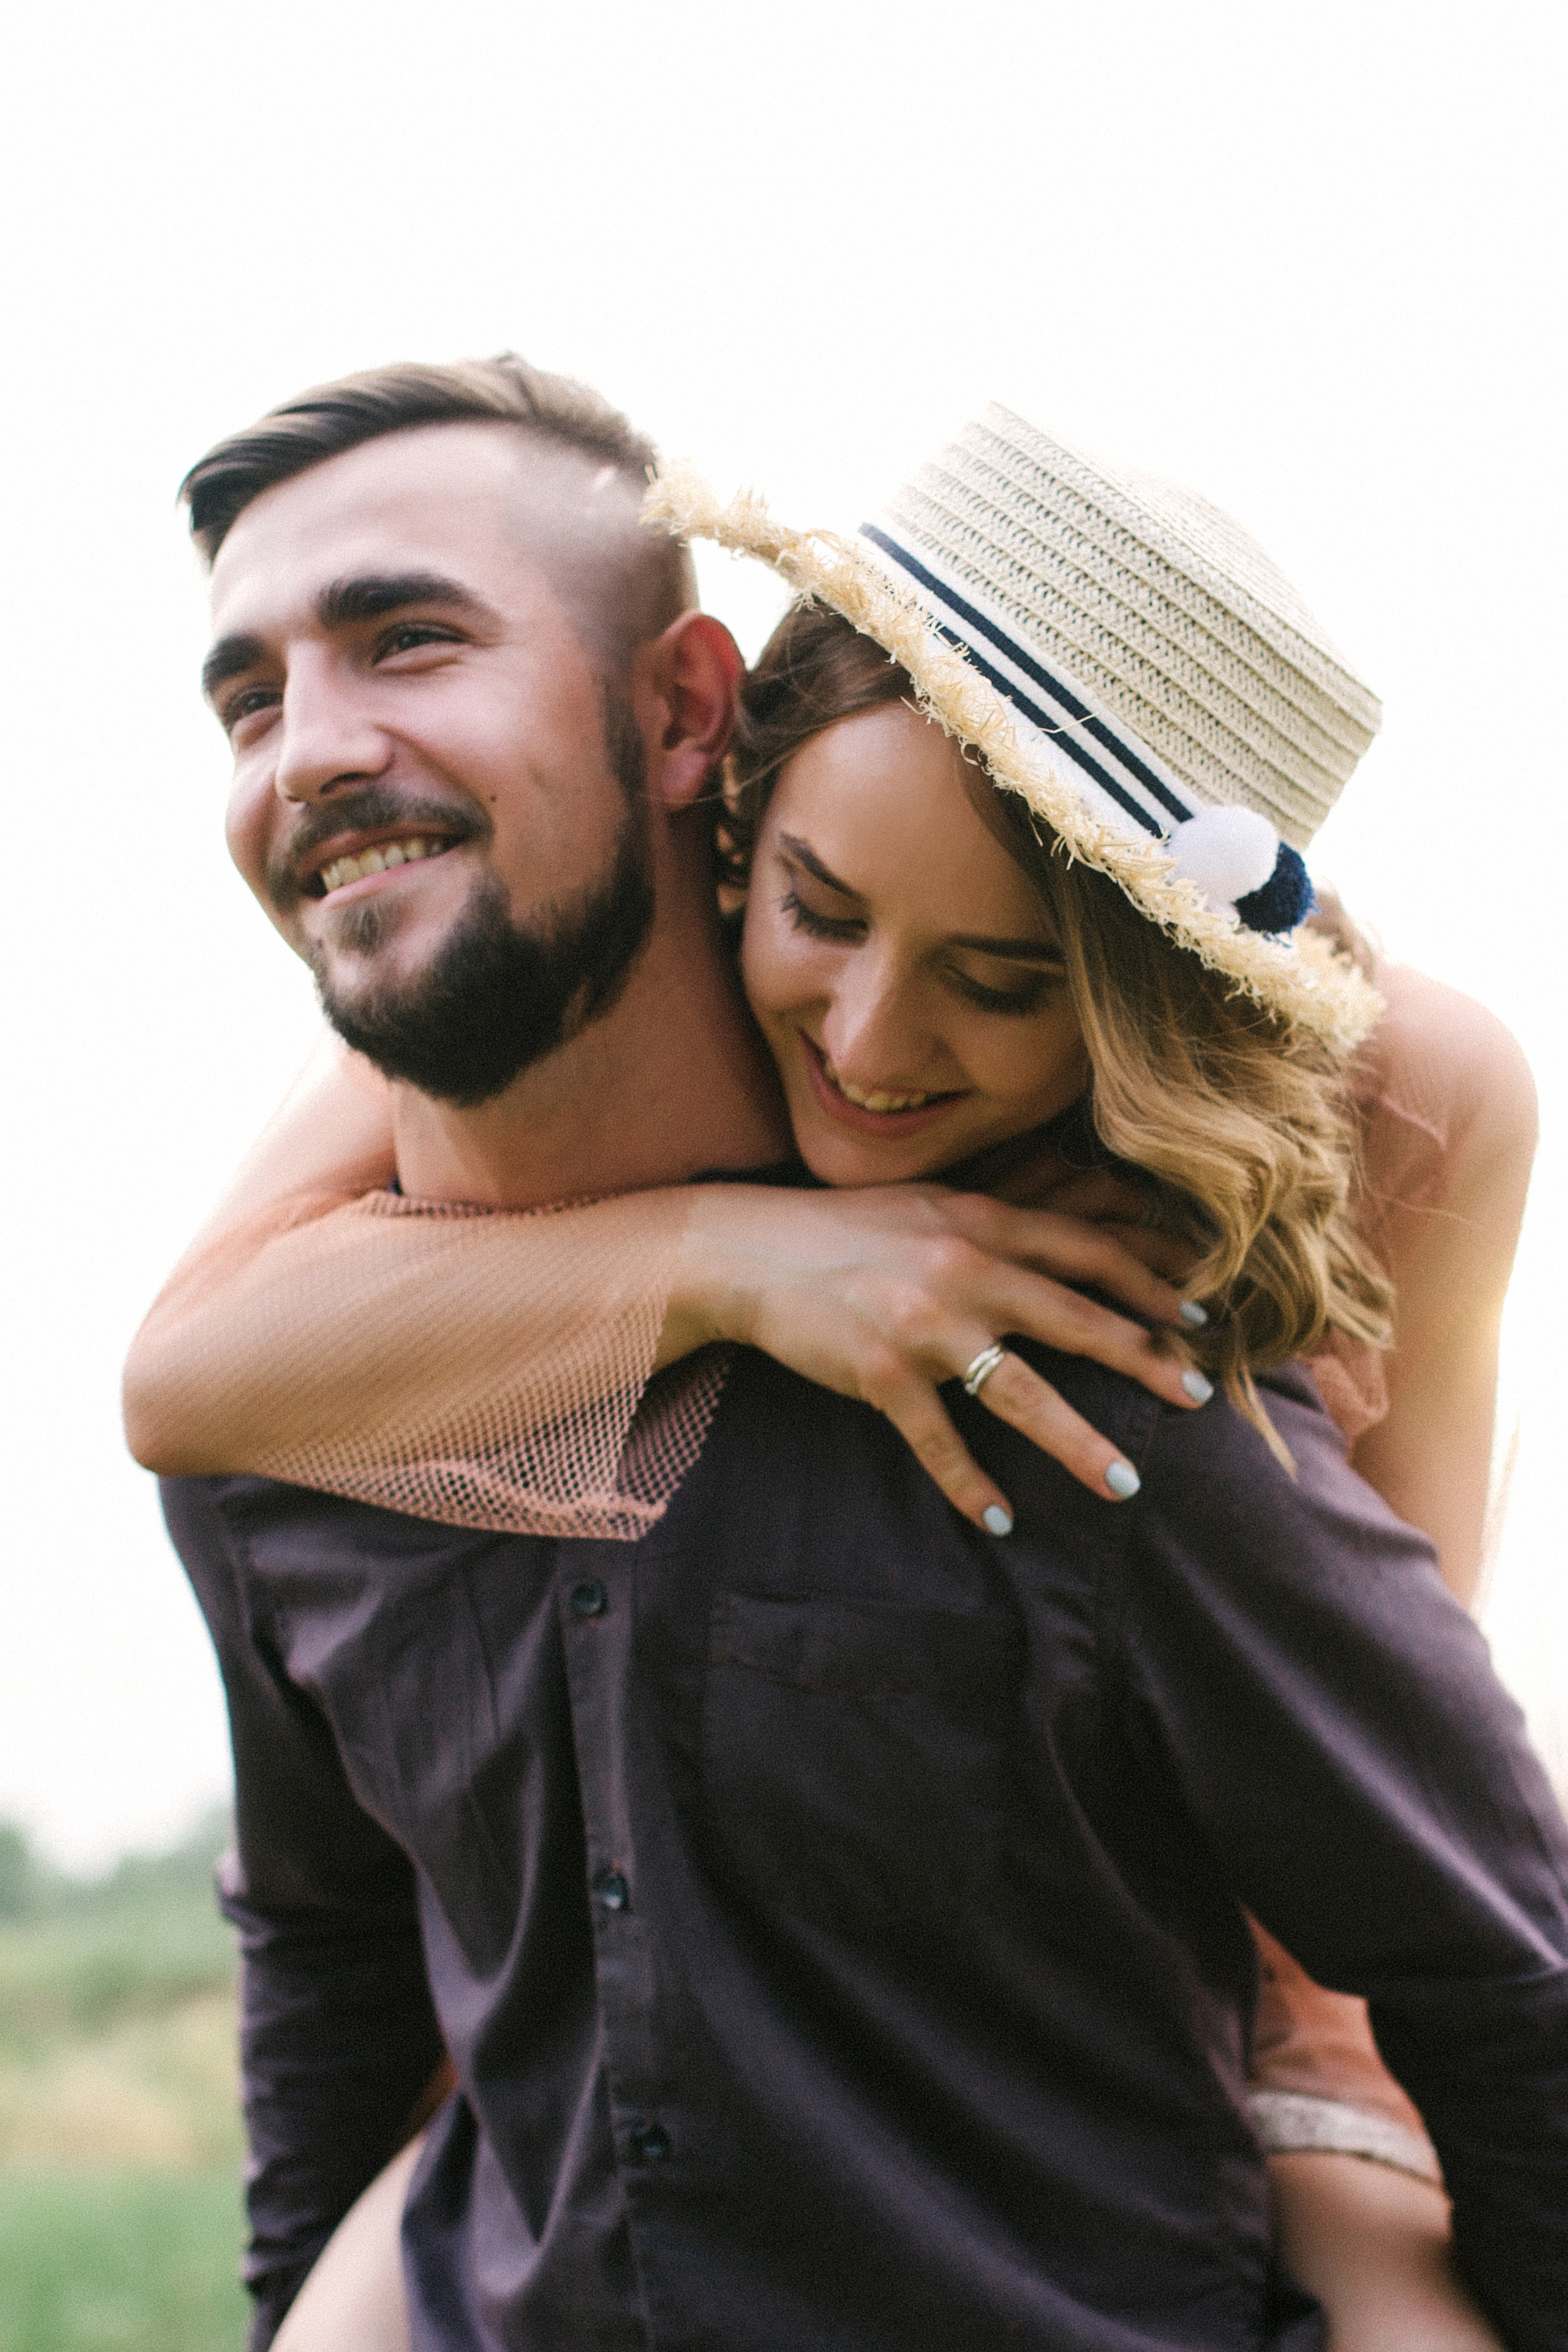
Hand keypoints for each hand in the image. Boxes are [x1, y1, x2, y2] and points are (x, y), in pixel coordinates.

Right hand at [666, 1184, 1212, 1529]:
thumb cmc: (848, 1231)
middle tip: (1198, 1397)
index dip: (1149, 1284)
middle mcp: (963, 1270)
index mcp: (981, 1224)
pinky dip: (970, 1485)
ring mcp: (922, 1325)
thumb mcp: (932, 1209)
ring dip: (1077, 1442)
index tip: (1198, 1318)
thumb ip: (999, 1227)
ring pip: (1020, 1392)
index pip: (1087, 1251)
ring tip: (1124, 1484)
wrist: (750, 1250)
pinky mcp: (880, 1372)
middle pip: (1076, 1320)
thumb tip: (1071, 1244)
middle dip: (1145, 1361)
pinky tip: (1000, 1520)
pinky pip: (938, 1441)